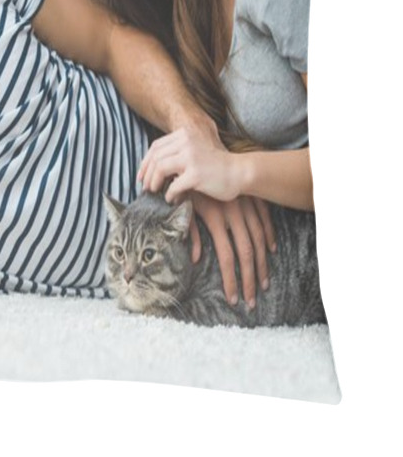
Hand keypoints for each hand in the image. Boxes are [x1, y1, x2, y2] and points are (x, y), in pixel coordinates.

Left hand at [138, 125, 242, 202]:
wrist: (239, 172)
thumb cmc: (215, 165)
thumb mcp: (195, 150)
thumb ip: (177, 152)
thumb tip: (151, 167)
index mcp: (185, 134)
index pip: (156, 147)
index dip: (145, 162)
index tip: (141, 175)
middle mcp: (187, 142)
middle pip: (156, 158)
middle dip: (147, 174)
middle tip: (145, 187)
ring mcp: (191, 157)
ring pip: (160, 169)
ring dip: (154, 183)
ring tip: (155, 192)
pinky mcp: (196, 174)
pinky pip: (173, 186)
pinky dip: (169, 194)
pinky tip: (171, 199)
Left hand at [188, 193, 275, 307]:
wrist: (201, 154)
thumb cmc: (188, 185)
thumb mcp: (185, 208)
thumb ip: (189, 233)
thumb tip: (194, 259)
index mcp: (216, 219)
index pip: (226, 257)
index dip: (230, 280)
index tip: (233, 298)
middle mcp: (233, 216)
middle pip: (246, 254)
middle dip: (249, 280)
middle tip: (250, 302)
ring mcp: (245, 208)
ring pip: (259, 241)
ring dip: (262, 265)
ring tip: (263, 285)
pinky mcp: (252, 200)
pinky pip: (265, 222)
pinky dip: (269, 238)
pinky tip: (271, 252)